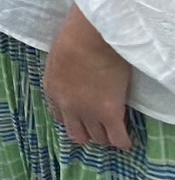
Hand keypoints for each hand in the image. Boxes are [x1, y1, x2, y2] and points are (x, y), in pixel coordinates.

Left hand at [44, 7, 133, 148]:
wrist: (89, 38)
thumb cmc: (74, 38)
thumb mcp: (58, 59)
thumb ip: (62, 75)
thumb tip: (74, 78)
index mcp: (52, 91)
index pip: (60, 118)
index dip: (74, 119)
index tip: (83, 116)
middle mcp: (68, 106)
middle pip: (77, 134)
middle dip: (88, 132)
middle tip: (101, 124)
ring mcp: (88, 112)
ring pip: (98, 138)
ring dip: (106, 135)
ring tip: (115, 128)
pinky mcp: (109, 113)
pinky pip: (118, 139)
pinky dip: (123, 141)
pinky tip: (127, 137)